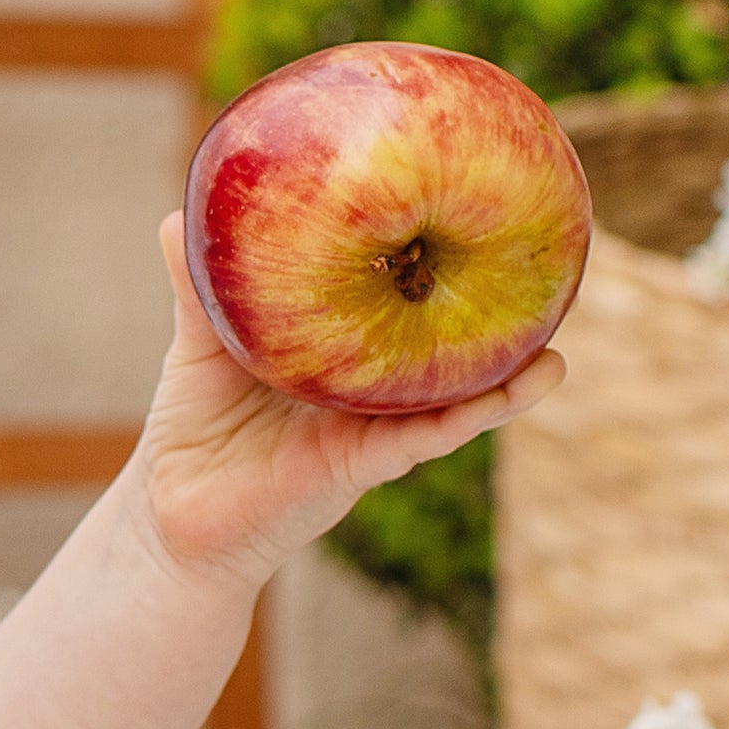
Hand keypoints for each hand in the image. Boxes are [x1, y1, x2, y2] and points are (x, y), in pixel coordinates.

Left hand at [123, 209, 562, 588]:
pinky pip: (422, 439)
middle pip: (443, 357)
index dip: (435, 275)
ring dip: (505, 384)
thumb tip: (181, 212)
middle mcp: (369, 396)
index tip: (477, 231)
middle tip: (545, 283)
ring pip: (452, 403)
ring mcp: (370, 432)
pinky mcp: (358, 467)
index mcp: (343, 359)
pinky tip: (507, 396)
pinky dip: (468, 417)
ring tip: (556, 358)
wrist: (172, 516)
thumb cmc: (195, 429)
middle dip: (493, 328)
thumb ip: (201, 286)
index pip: (399, 312)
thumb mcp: (202, 344)